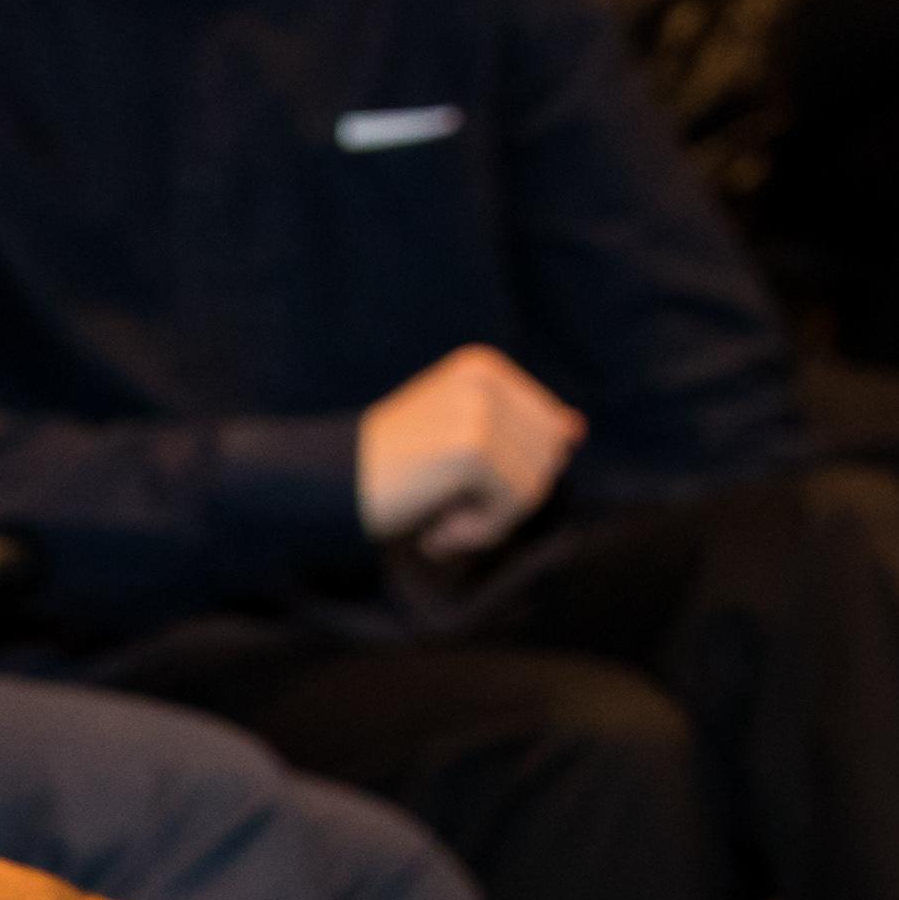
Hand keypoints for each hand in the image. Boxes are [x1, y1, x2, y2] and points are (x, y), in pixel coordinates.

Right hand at [354, 345, 582, 562]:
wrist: (322, 493)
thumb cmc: (386, 476)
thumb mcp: (455, 438)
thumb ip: (515, 431)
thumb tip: (576, 427)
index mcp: (483, 368)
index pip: (549, 434)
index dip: (509, 475)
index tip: (452, 485)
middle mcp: (485, 379)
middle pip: (548, 458)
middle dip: (504, 499)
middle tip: (444, 509)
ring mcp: (479, 412)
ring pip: (534, 485)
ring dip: (491, 519)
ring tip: (438, 518)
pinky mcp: (472, 448)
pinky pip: (512, 505)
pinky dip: (477, 531)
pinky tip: (434, 530)